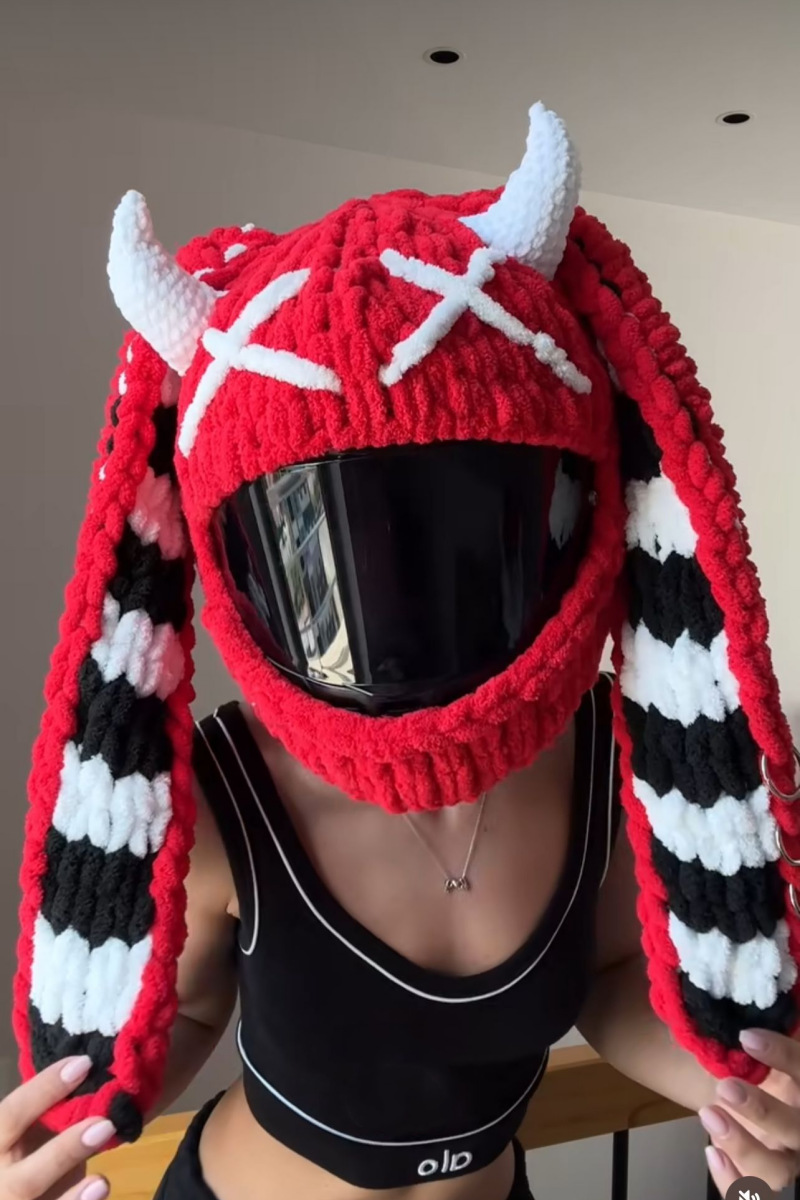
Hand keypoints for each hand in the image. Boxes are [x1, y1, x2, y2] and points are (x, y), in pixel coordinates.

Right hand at [0, 1056, 114, 1199]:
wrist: (15, 1193)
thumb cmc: (24, 1156)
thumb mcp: (30, 1134)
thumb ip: (52, 1115)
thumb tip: (97, 1078)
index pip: (11, 1115)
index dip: (44, 1089)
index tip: (84, 1063)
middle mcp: (0, 1181)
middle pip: (25, 1176)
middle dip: (63, 1152)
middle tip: (105, 1125)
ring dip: (71, 1196)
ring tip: (102, 1180)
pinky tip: (99, 1189)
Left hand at [701, 1029, 799, 1194]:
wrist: (746, 1096)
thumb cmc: (758, 1066)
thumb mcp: (765, 1050)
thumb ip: (760, 1039)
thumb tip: (740, 1008)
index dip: (783, 1056)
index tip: (746, 1037)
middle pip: (797, 1130)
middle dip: (763, 1111)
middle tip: (725, 1087)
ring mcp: (787, 1159)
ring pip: (778, 1170)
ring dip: (743, 1147)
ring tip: (710, 1116)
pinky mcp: (764, 1178)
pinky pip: (752, 1192)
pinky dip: (732, 1180)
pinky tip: (711, 1153)